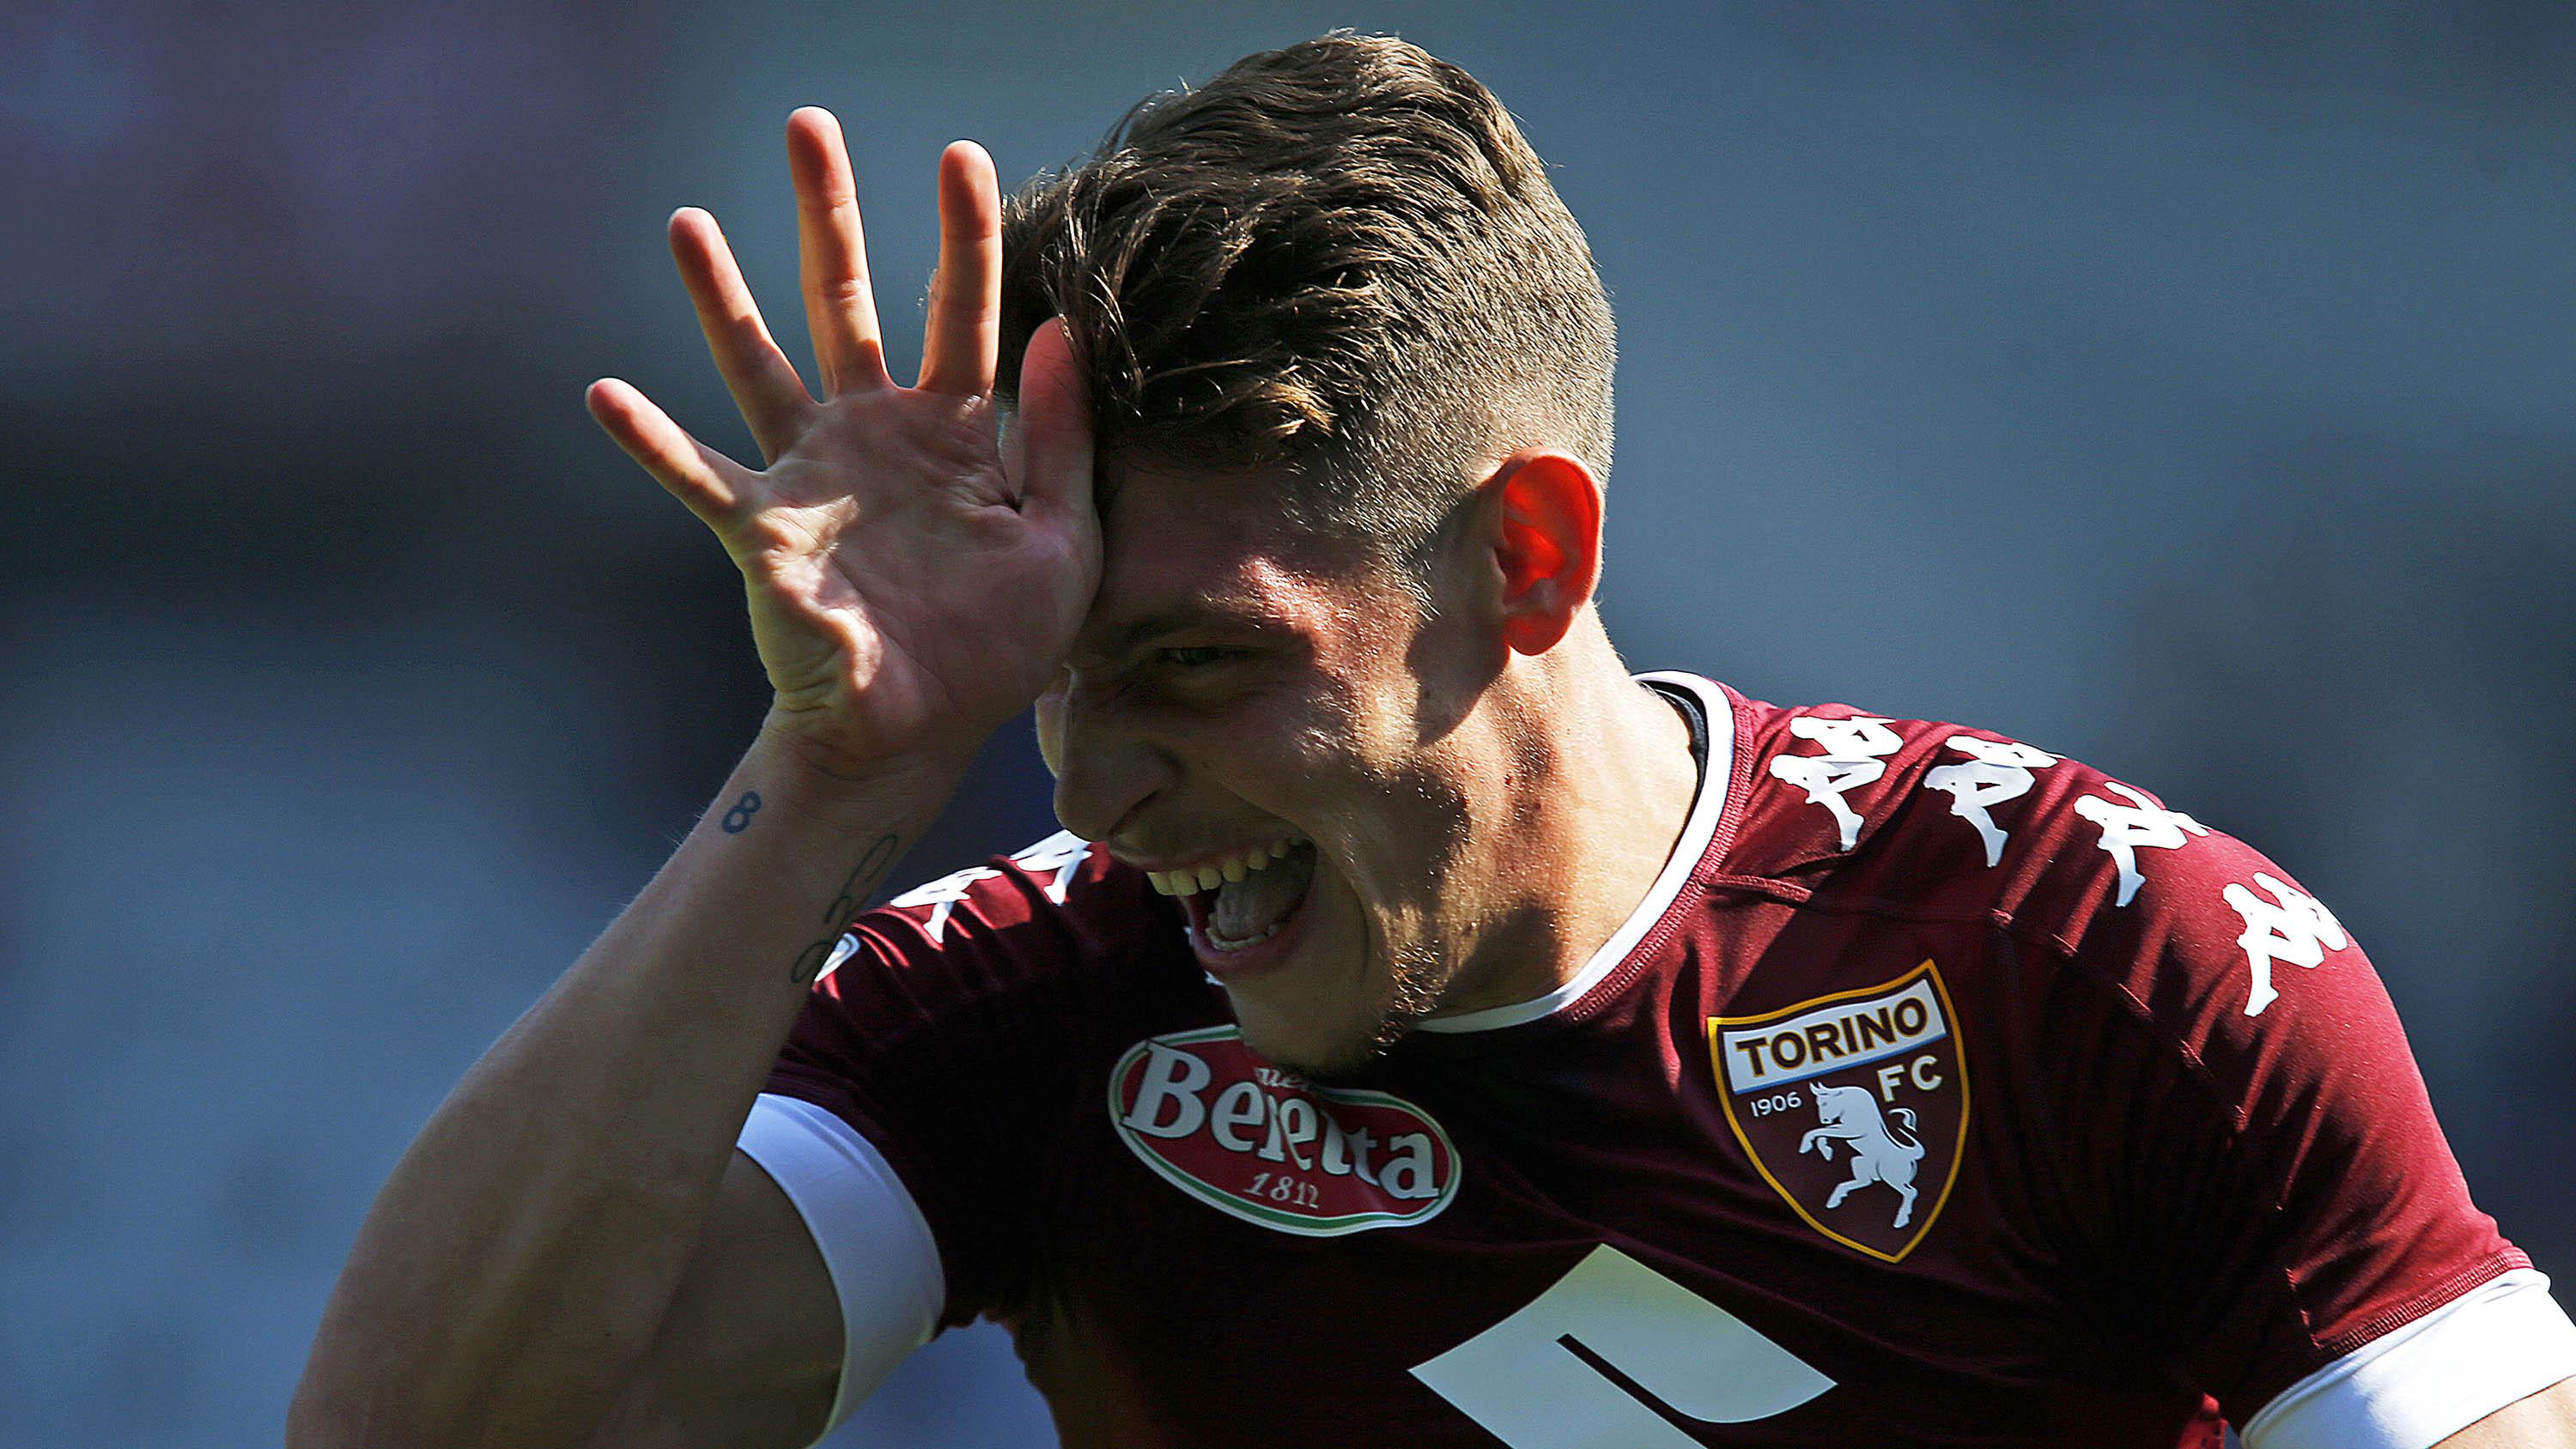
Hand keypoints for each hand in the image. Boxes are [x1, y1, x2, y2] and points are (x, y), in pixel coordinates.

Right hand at [588, 108, 1097, 777]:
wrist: (919, 733)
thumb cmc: (995, 648)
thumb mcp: (1062, 544)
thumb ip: (1060, 443)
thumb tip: (1058, 332)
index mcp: (956, 433)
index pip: (961, 310)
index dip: (963, 232)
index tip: (960, 153)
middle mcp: (874, 434)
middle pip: (848, 302)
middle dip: (829, 215)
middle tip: (808, 125)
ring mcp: (811, 476)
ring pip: (759, 364)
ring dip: (722, 297)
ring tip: (687, 221)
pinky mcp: (761, 530)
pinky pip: (695, 476)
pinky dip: (649, 439)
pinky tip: (604, 392)